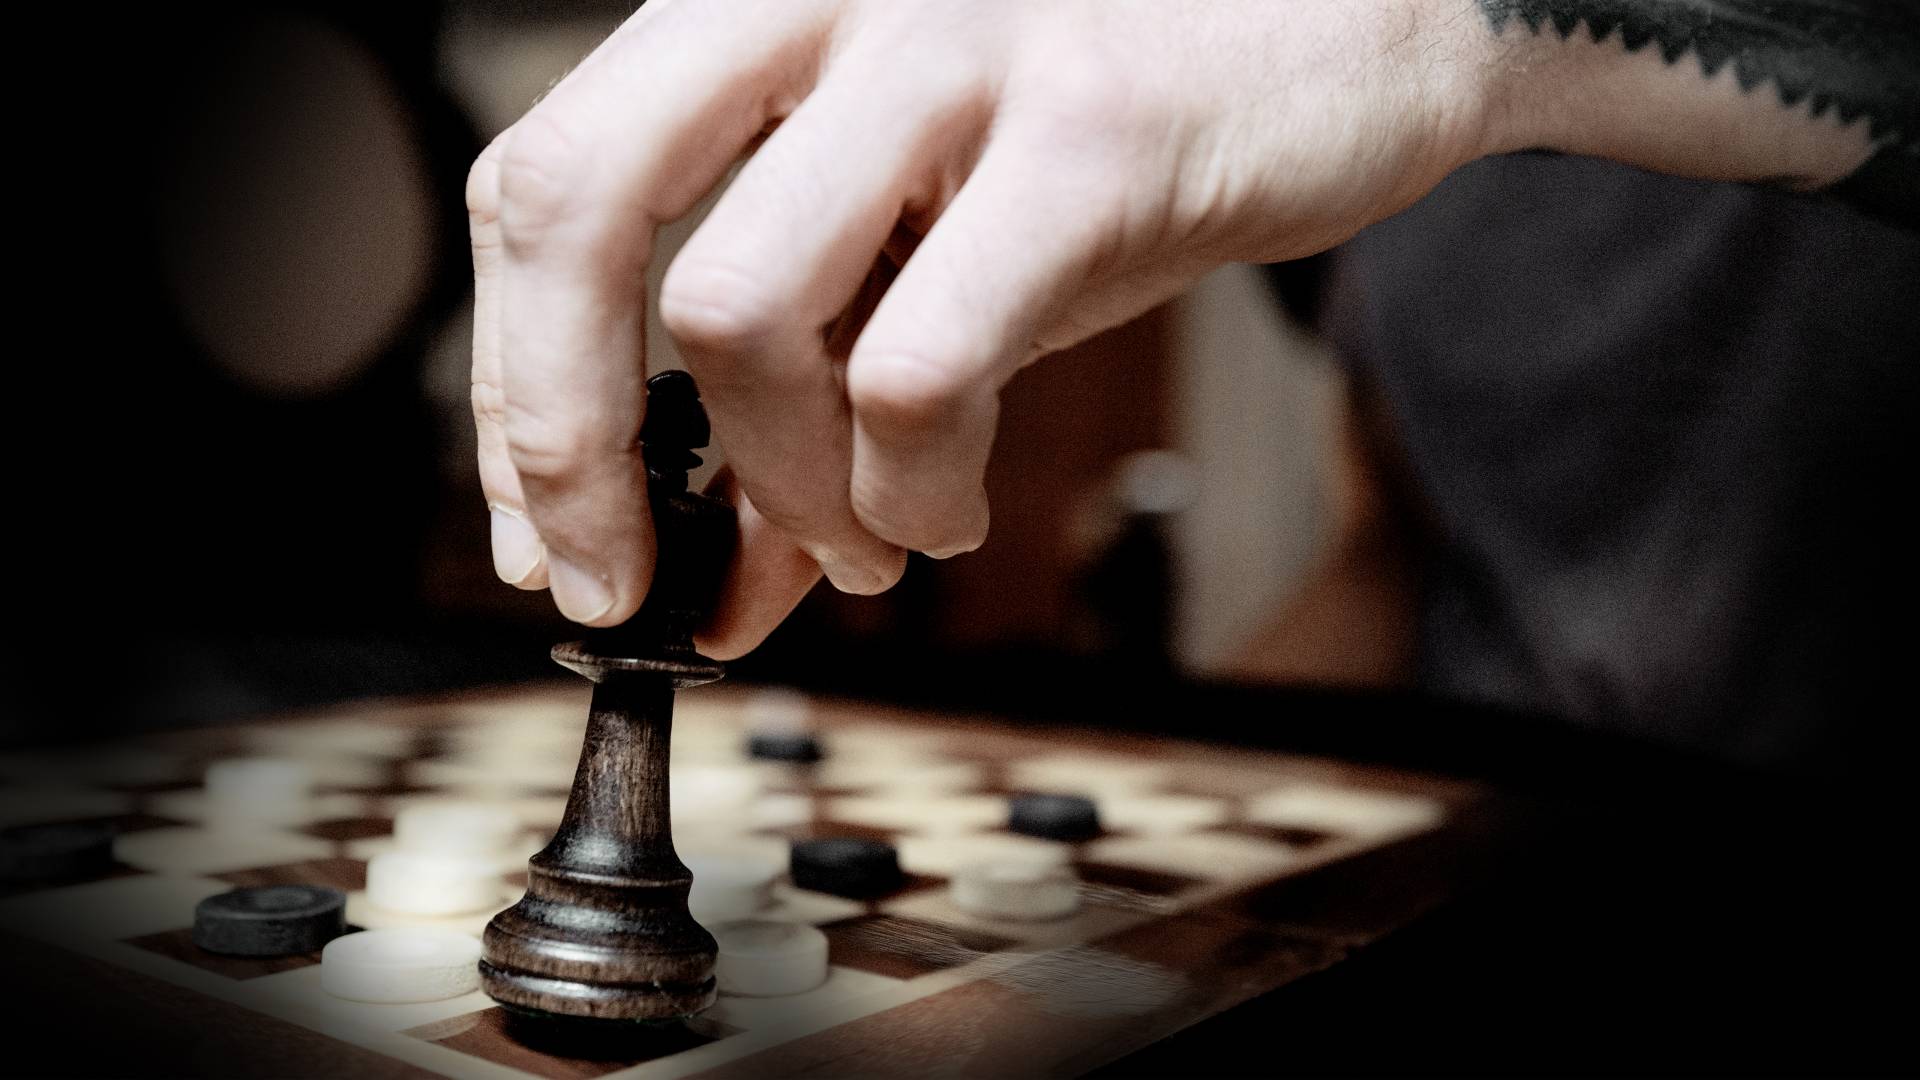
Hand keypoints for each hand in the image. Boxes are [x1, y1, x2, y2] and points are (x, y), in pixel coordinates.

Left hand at [468, 0, 1499, 655]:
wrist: (1373, 19)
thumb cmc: (1126, 125)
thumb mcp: (932, 233)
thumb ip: (812, 386)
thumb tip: (718, 578)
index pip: (543, 176)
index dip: (515, 381)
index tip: (547, 531)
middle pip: (572, 204)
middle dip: (558, 440)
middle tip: (608, 576)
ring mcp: (952, 46)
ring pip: (739, 311)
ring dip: (780, 489)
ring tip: (862, 543)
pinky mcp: (1088, 139)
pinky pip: (922, 370)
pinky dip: (910, 492)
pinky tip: (951, 510)